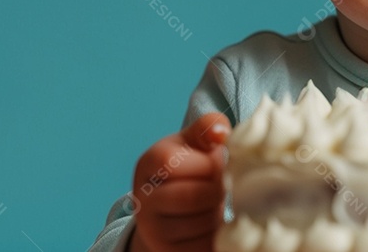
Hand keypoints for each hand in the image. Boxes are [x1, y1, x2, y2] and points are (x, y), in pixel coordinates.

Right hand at [129, 113, 231, 251]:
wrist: (172, 208)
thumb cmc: (191, 165)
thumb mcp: (195, 141)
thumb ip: (208, 128)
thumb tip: (222, 131)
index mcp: (148, 163)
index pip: (172, 163)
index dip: (206, 163)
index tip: (218, 162)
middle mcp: (142, 199)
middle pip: (190, 197)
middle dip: (218, 189)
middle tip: (225, 185)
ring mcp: (152, 229)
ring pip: (201, 223)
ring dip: (220, 211)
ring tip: (216, 202)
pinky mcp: (167, 251)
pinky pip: (202, 245)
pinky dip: (217, 234)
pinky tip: (214, 222)